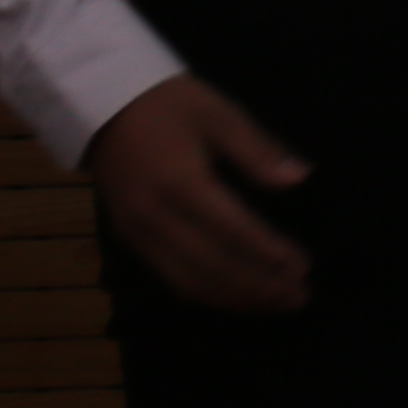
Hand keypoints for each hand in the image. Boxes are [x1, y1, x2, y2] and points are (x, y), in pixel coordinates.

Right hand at [88, 74, 310, 313]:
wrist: (103, 105)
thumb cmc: (169, 104)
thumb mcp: (219, 114)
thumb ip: (258, 151)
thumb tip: (299, 180)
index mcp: (182, 183)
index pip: (234, 231)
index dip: (269, 254)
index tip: (304, 268)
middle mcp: (156, 218)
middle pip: (212, 268)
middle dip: (258, 287)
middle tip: (300, 297)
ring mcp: (137, 234)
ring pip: (190, 283)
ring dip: (236, 298)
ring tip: (277, 304)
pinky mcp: (129, 241)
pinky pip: (170, 278)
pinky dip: (208, 293)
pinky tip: (238, 296)